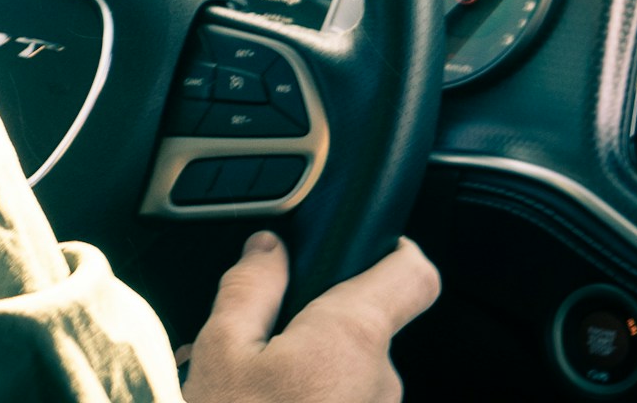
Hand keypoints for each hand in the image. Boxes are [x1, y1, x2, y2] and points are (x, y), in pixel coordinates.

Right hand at [177, 233, 439, 402]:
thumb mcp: (221, 350)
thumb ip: (251, 287)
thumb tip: (268, 249)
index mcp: (351, 337)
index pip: (415, 276)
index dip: (398, 253)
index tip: (376, 248)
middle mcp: (382, 384)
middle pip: (366, 335)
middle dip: (317, 333)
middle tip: (259, 348)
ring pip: (351, 383)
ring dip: (311, 381)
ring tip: (251, 397)